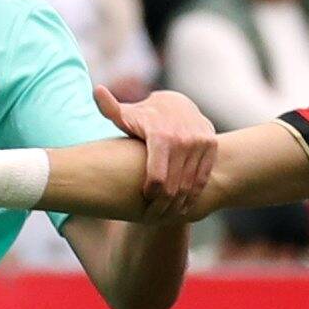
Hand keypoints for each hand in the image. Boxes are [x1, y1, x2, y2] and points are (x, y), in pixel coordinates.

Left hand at [95, 83, 216, 210]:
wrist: (176, 103)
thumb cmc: (144, 116)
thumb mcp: (127, 114)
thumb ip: (109, 108)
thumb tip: (97, 92)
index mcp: (161, 136)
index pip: (158, 180)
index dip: (150, 197)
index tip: (143, 202)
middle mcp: (184, 139)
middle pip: (174, 187)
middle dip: (163, 206)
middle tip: (154, 217)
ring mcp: (200, 142)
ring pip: (190, 186)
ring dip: (179, 205)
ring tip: (167, 214)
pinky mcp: (211, 145)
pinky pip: (202, 178)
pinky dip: (193, 195)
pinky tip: (182, 205)